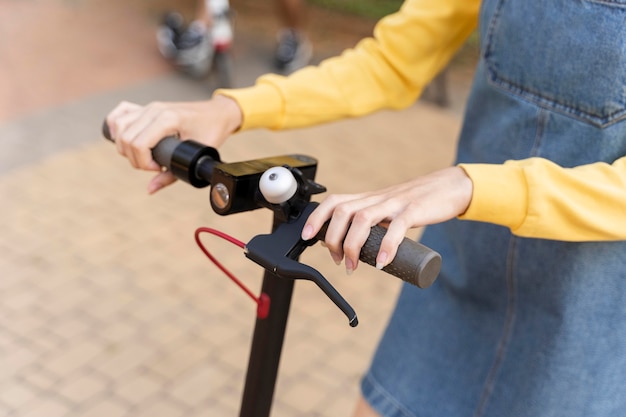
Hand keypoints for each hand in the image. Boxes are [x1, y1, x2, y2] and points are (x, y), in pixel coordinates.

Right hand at [105, 95, 241, 192]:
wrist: (217, 113)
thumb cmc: (210, 132)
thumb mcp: (194, 156)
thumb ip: (171, 175)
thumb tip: (150, 190)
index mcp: (167, 119)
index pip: (138, 144)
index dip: (144, 163)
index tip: (159, 168)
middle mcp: (154, 110)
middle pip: (125, 139)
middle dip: (135, 159)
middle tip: (154, 165)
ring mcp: (148, 107)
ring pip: (119, 127)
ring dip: (125, 146)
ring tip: (144, 155)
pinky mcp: (146, 107)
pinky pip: (120, 114)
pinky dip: (117, 127)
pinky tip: (125, 138)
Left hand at [301, 167, 472, 273]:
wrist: (449, 187)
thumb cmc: (417, 202)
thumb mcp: (387, 210)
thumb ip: (371, 223)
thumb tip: (351, 246)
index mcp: (369, 198)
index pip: (335, 201)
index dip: (317, 217)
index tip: (307, 236)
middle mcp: (377, 198)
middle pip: (343, 212)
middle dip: (333, 238)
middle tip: (338, 260)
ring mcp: (395, 204)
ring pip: (363, 219)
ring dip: (353, 246)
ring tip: (353, 267)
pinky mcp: (414, 210)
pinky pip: (396, 228)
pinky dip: (386, 247)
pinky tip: (382, 263)